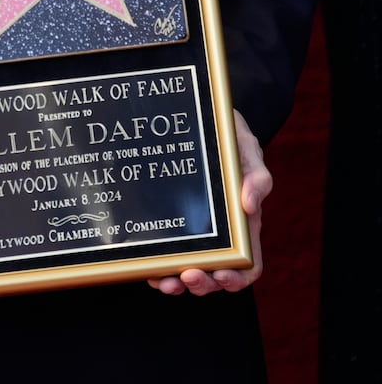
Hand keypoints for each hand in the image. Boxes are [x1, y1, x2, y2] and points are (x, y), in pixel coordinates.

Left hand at [147, 109, 271, 295]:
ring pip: (189, 271)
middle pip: (215, 276)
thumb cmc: (230, 138)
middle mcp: (219, 235)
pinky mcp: (171, 224)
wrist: (201, 120)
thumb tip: (250, 205)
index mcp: (243, 225)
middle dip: (203, 284)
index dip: (237, 278)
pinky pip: (166, 254)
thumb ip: (257, 178)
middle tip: (187, 276)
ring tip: (165, 281)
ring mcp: (194, 233)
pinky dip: (158, 268)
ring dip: (177, 284)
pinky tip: (148, 268)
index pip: (247, 265)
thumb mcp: (247, 151)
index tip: (222, 274)